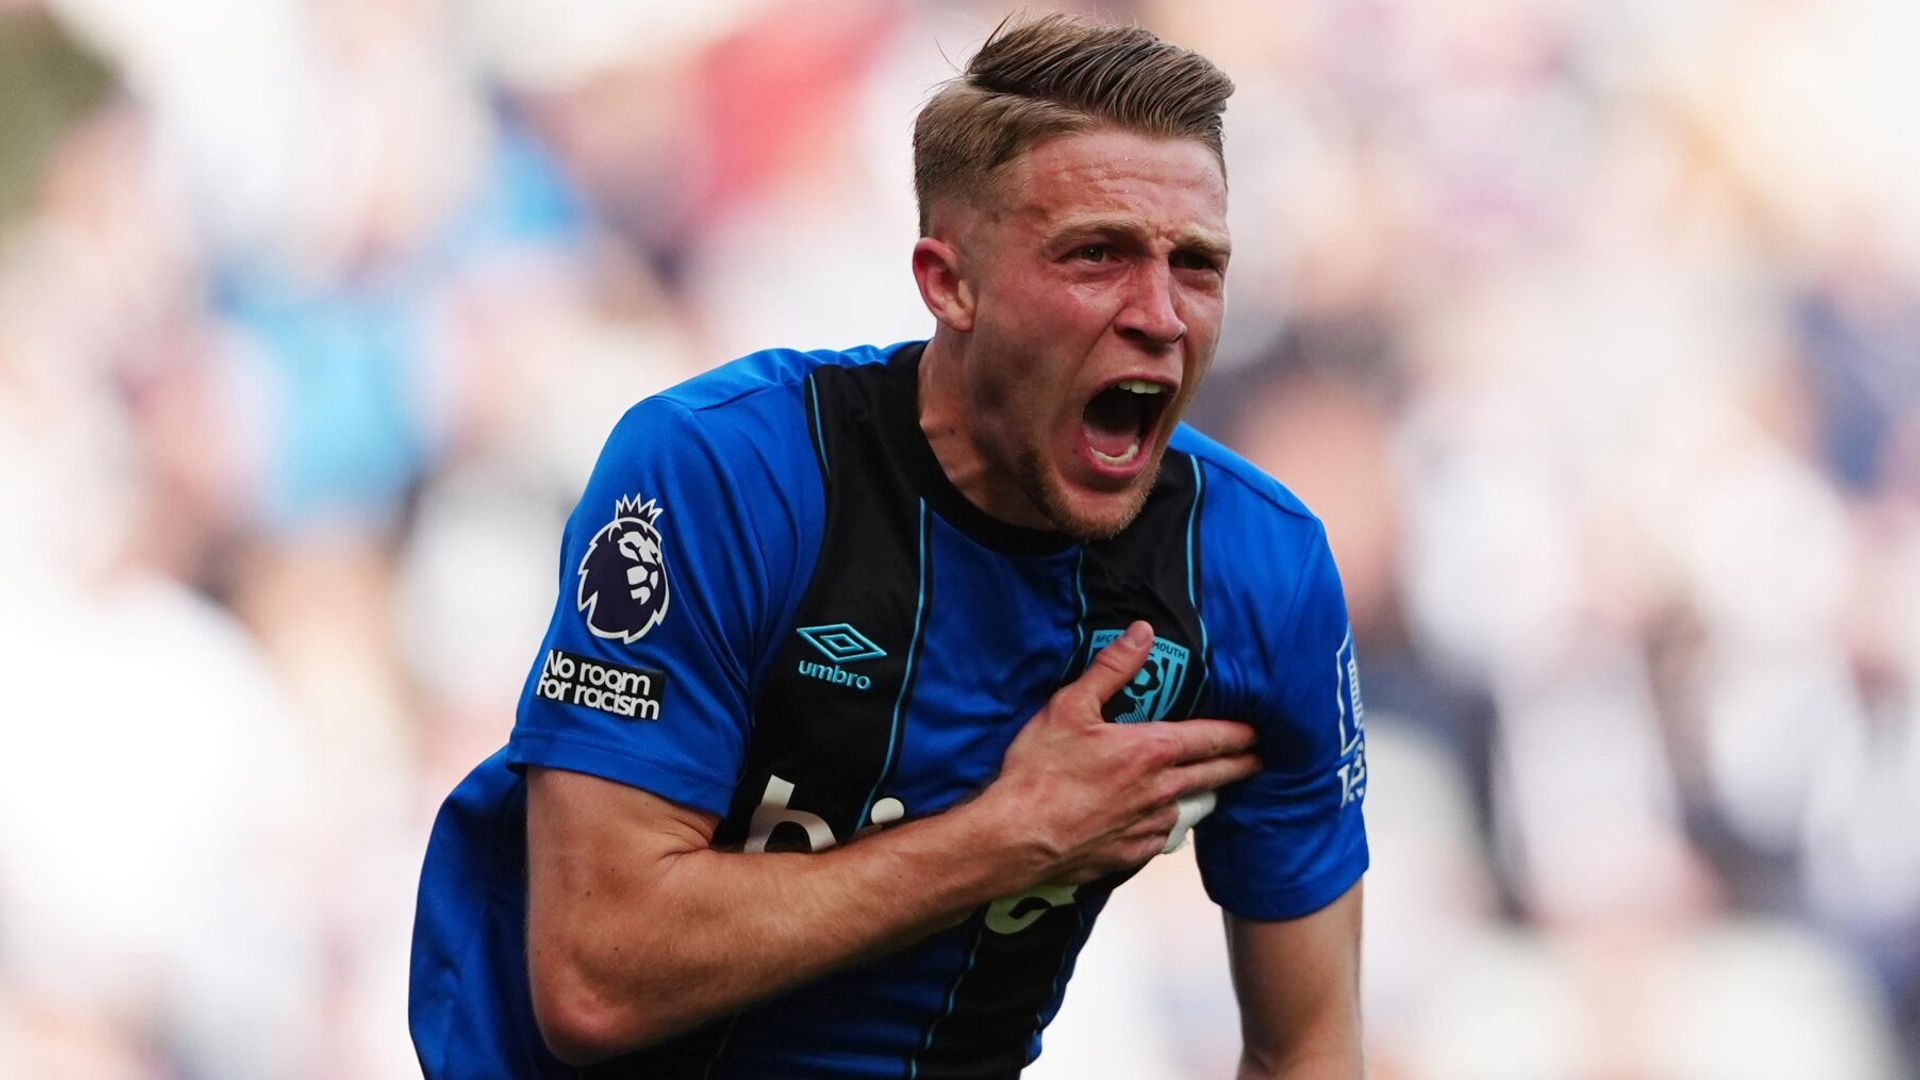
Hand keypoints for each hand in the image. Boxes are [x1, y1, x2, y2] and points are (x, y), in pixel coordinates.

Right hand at [977, 621, 1260, 883]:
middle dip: (1239, 765)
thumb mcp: (1070, 706)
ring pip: (1190, 808)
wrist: (1017, 838)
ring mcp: (1147, 826)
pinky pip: (1162, 837)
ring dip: (1205, 796)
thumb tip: (1142, 632)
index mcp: (1151, 750)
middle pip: (1213, 775)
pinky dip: (1169, 825)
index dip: (1239, 734)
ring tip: (1215, 789)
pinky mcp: (1129, 854)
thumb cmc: (1041, 771)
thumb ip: (1111, 669)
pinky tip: (1165, 823)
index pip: (1211, 738)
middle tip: (1257, 760)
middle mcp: (1160, 790)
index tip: (1258, 732)